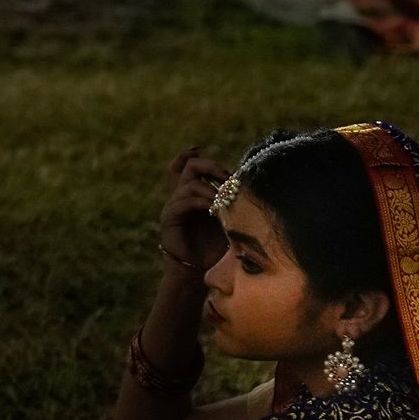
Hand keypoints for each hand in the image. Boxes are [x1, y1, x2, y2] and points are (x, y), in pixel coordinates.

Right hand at [156, 146, 227, 277]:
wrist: (200, 272)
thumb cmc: (218, 248)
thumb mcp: (229, 221)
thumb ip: (231, 204)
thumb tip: (248, 185)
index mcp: (195, 194)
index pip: (186, 165)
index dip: (190, 154)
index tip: (200, 148)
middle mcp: (183, 196)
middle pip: (190, 166)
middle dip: (210, 166)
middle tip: (227, 176)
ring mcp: (174, 207)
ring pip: (190, 184)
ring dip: (210, 189)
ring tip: (224, 201)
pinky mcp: (169, 219)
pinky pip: (183, 202)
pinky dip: (200, 202)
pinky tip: (213, 209)